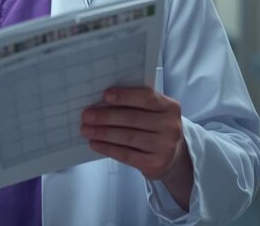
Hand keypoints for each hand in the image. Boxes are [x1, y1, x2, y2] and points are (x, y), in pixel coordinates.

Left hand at [81, 87, 192, 209]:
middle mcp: (171, 126)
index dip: (125, 96)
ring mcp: (165, 147)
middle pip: (133, 118)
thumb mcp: (154, 112)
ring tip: (86, 130)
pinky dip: (108, 148)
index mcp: (170, 107)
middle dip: (106, 116)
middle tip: (87, 115)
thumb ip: (136, 104)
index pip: (146, 97)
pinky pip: (127, 155)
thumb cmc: (156, 127)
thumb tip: (102, 102)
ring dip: (103, 133)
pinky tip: (95, 143)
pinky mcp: (156, 164)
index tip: (104, 96)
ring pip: (128, 137)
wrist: (174, 156)